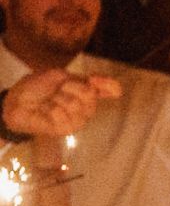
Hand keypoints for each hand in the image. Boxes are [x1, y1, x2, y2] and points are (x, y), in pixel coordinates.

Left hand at [2, 69, 121, 139]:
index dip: (107, 84)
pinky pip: (62, 113)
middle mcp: (87, 107)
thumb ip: (85, 81)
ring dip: (56, 98)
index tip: (94, 79)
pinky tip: (44, 111)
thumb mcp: (60, 76)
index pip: (111, 89)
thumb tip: (117, 89)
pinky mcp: (67, 129)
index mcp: (87, 92)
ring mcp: (78, 119)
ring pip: (75, 104)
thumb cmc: (37, 88)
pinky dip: (49, 108)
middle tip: (56, 90)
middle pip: (90, 94)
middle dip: (68, 87)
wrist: (16, 101)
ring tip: (47, 102)